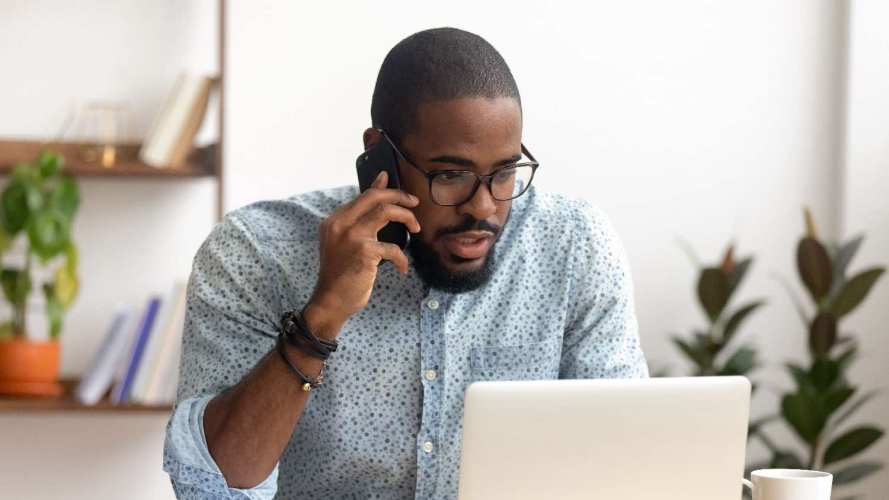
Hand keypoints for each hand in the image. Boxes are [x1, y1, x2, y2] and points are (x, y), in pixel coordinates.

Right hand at [307, 171, 420, 335]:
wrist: (331, 301)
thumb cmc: (342, 273)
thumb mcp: (346, 242)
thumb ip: (360, 219)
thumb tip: (381, 183)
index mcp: (335, 220)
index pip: (364, 196)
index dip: (386, 190)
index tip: (403, 194)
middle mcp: (340, 224)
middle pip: (374, 197)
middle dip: (399, 196)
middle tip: (414, 203)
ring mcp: (351, 236)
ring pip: (386, 212)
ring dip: (407, 218)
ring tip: (415, 228)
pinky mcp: (364, 251)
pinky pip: (393, 247)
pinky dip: (402, 258)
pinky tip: (402, 267)